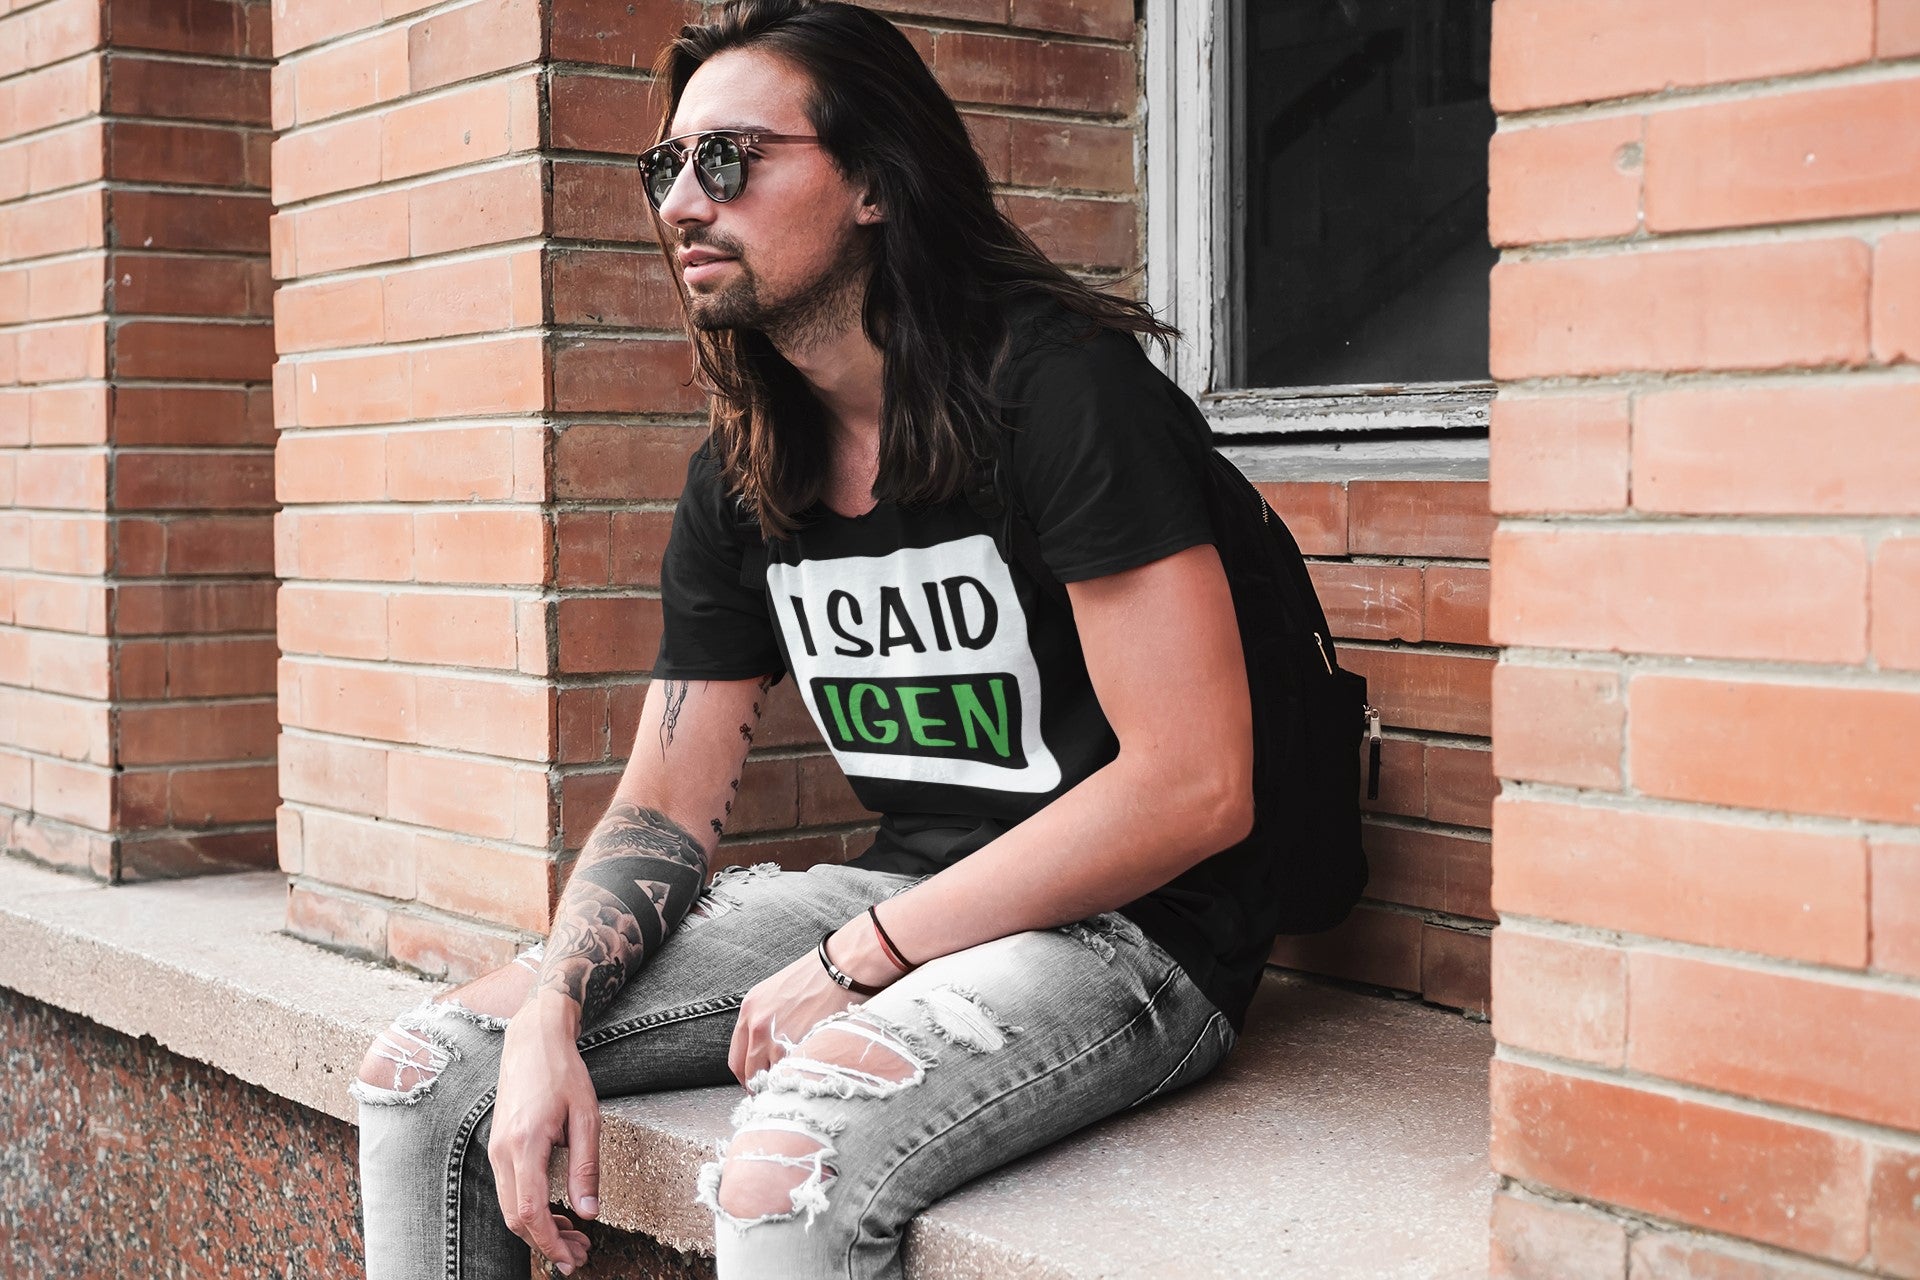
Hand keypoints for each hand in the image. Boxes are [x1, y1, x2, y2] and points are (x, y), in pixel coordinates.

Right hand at [489, 995, 597, 1273]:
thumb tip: (588, 1212)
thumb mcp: (587, 1116)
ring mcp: (496, 1150)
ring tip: (573, 1239)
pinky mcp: (499, 1147)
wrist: (532, 1040)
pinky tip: (556, 1215)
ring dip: (538, 1229)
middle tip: (579, 1255)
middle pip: (516, 1217)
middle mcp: (502, 1151)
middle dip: (545, 1243)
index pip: (530, 1211)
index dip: (549, 1242)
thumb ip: (586, 1166)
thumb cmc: (563, 1072)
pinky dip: (530, 1210)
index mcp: (525, 1144)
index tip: (570, 1257)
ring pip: (510, 1207)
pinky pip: (510, 1190)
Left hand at [728, 928, 892, 1085]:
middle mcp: (756, 1025)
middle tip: (776, 1089)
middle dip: (762, 1085)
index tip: (758, 1082)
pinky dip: (797, 1078)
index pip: (736, 1060)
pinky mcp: (798, 1046)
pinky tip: (807, 1074)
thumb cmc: (817, 976)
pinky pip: (790, 1074)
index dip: (747, 1076)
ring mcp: (776, 1038)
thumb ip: (763, 1021)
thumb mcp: (776, 993)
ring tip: (795, 1081)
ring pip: (770, 1078)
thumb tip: (764, 1051)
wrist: (843, 968)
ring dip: (781, 1083)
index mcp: (749, 1009)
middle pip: (749, 1073)